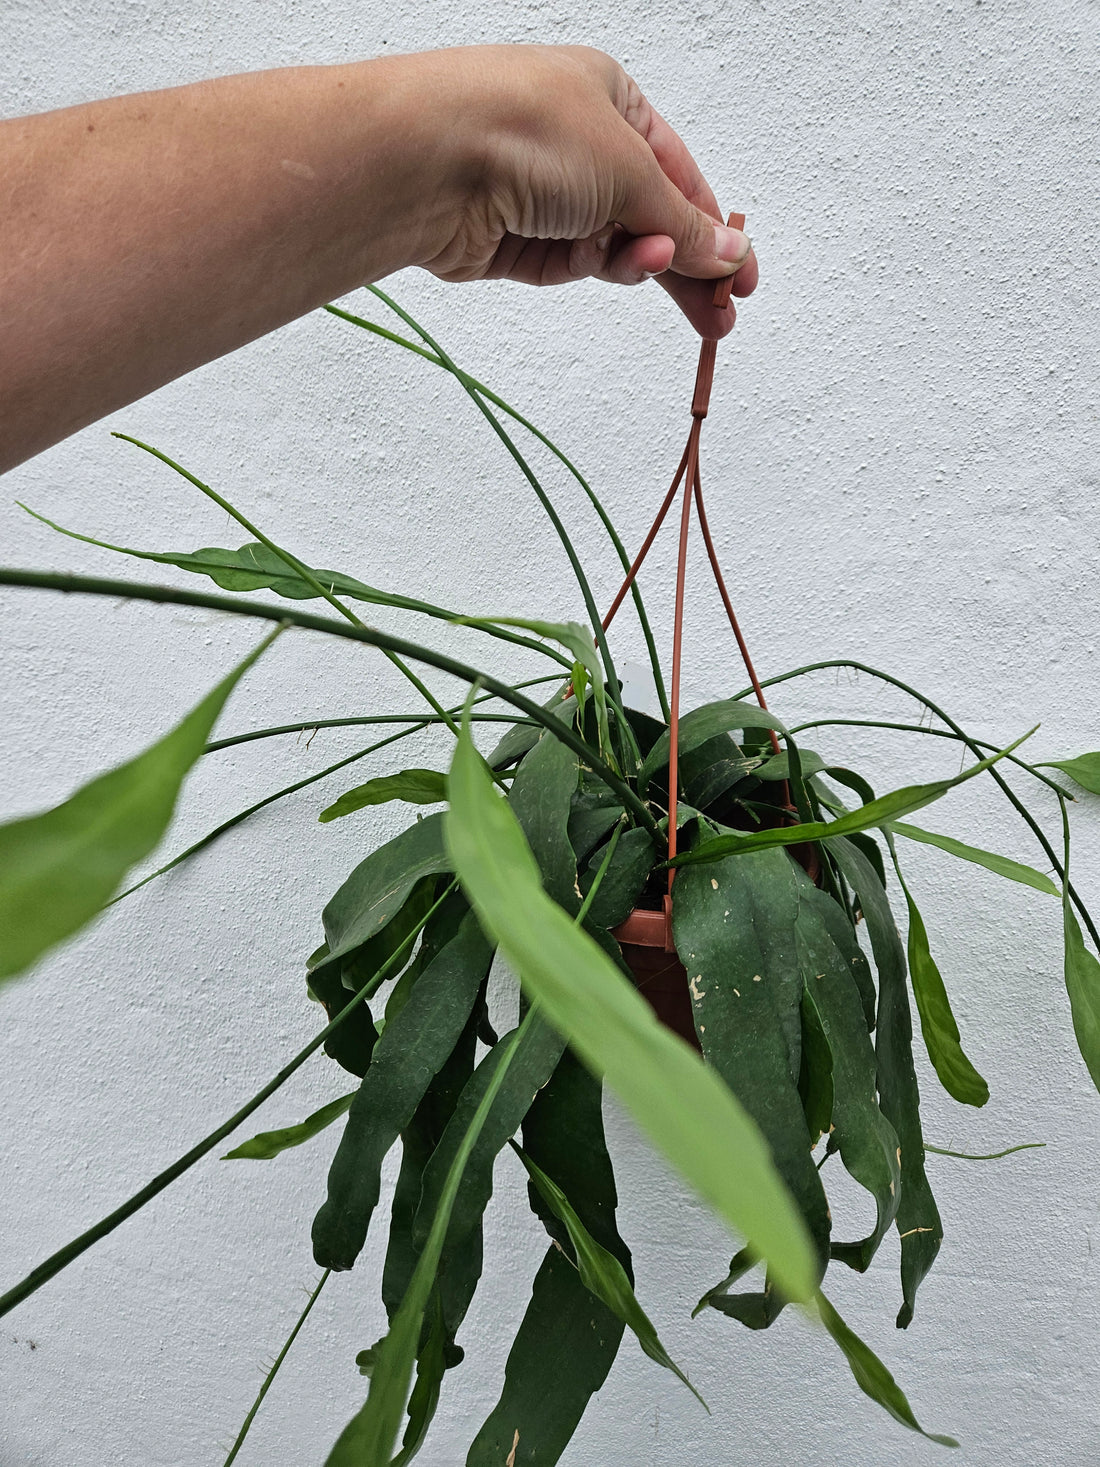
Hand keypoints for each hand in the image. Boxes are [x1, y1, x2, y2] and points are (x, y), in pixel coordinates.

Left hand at [416, 46, 757, 338]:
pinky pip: (571, 265)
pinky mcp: (514, 239)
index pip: (679, 175)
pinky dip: (590, 266)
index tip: (739, 277)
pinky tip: (597, 259)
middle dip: (685, 267)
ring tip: (647, 267)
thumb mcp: (631, 171)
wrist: (431, 161)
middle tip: (718, 316)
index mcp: (611, 100)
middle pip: (648, 217)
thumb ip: (681, 223)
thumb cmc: (522, 126)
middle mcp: (577, 143)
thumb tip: (725, 250)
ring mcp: (543, 193)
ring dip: (635, 262)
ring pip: (611, 247)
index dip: (713, 229)